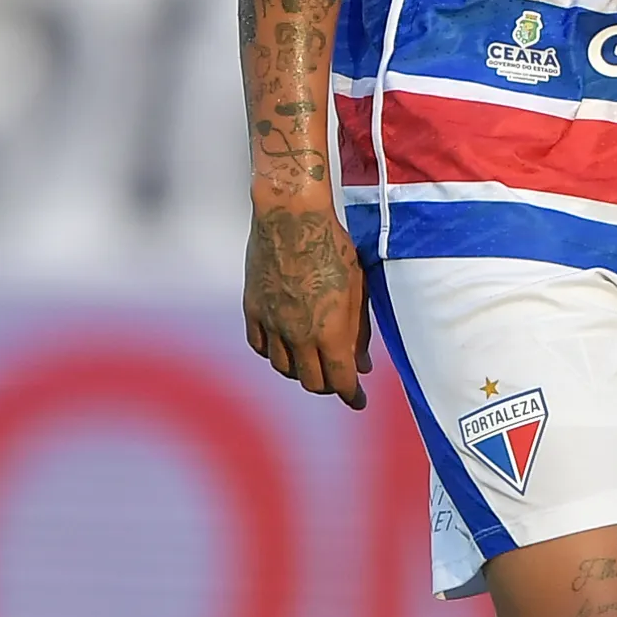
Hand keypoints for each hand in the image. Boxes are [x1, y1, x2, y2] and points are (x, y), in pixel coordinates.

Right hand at [243, 202, 370, 410]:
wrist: (291, 217)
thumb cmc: (333, 247)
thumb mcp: (359, 288)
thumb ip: (359, 331)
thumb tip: (362, 364)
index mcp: (330, 332)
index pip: (340, 381)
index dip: (351, 396)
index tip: (358, 400)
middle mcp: (298, 335)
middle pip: (312, 381)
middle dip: (329, 384)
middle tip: (338, 378)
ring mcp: (272, 324)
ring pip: (284, 368)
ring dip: (301, 371)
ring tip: (313, 361)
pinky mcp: (253, 309)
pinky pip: (261, 346)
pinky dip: (274, 353)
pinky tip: (285, 347)